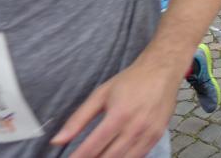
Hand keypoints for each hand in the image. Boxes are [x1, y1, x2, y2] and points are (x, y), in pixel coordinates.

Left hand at [50, 59, 178, 157]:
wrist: (162, 71)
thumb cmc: (130, 81)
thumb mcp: (100, 94)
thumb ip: (78, 119)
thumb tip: (57, 141)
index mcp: (118, 115)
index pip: (93, 146)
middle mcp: (135, 127)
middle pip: (109, 157)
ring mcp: (148, 133)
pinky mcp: (157, 136)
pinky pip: (139, 157)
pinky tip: (115, 156)